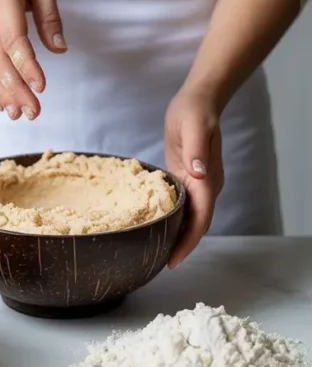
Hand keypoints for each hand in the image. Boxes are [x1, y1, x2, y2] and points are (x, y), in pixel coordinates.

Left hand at [164, 87, 223, 268]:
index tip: (175, 258)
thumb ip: (195, 150)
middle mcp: (205, 185)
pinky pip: (181, 205)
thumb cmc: (193, 112)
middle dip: (183, 245)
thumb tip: (198, 173)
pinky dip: (173, 219)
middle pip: (197, 223)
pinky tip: (157, 227)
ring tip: (158, 253)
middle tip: (162, 264)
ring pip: (190, 217)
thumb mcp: (194, 127)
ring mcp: (197, 183)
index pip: (201, 217)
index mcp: (208, 179)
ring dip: (178, 235)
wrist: (198, 102)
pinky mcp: (186, 178)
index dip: (189, 240)